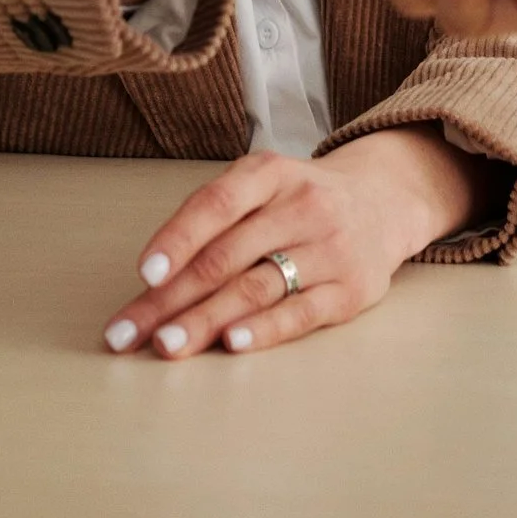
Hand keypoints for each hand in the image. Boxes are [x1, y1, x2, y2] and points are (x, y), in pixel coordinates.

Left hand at [99, 129, 480, 358]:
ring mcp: (330, 247)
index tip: (143, 275)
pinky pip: (301, 312)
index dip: (176, 239)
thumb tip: (153, 280)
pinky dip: (264, 330)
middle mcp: (302, 205)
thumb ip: (215, 220)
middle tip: (129, 333)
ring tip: (168, 344)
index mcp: (271, 173)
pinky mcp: (352, 288)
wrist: (386, 199)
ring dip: (206, 320)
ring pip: (258, 286)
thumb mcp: (263, 185)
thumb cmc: (301, 201)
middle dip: (170, 298)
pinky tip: (232, 344)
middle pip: (226, 256)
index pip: (215, 204)